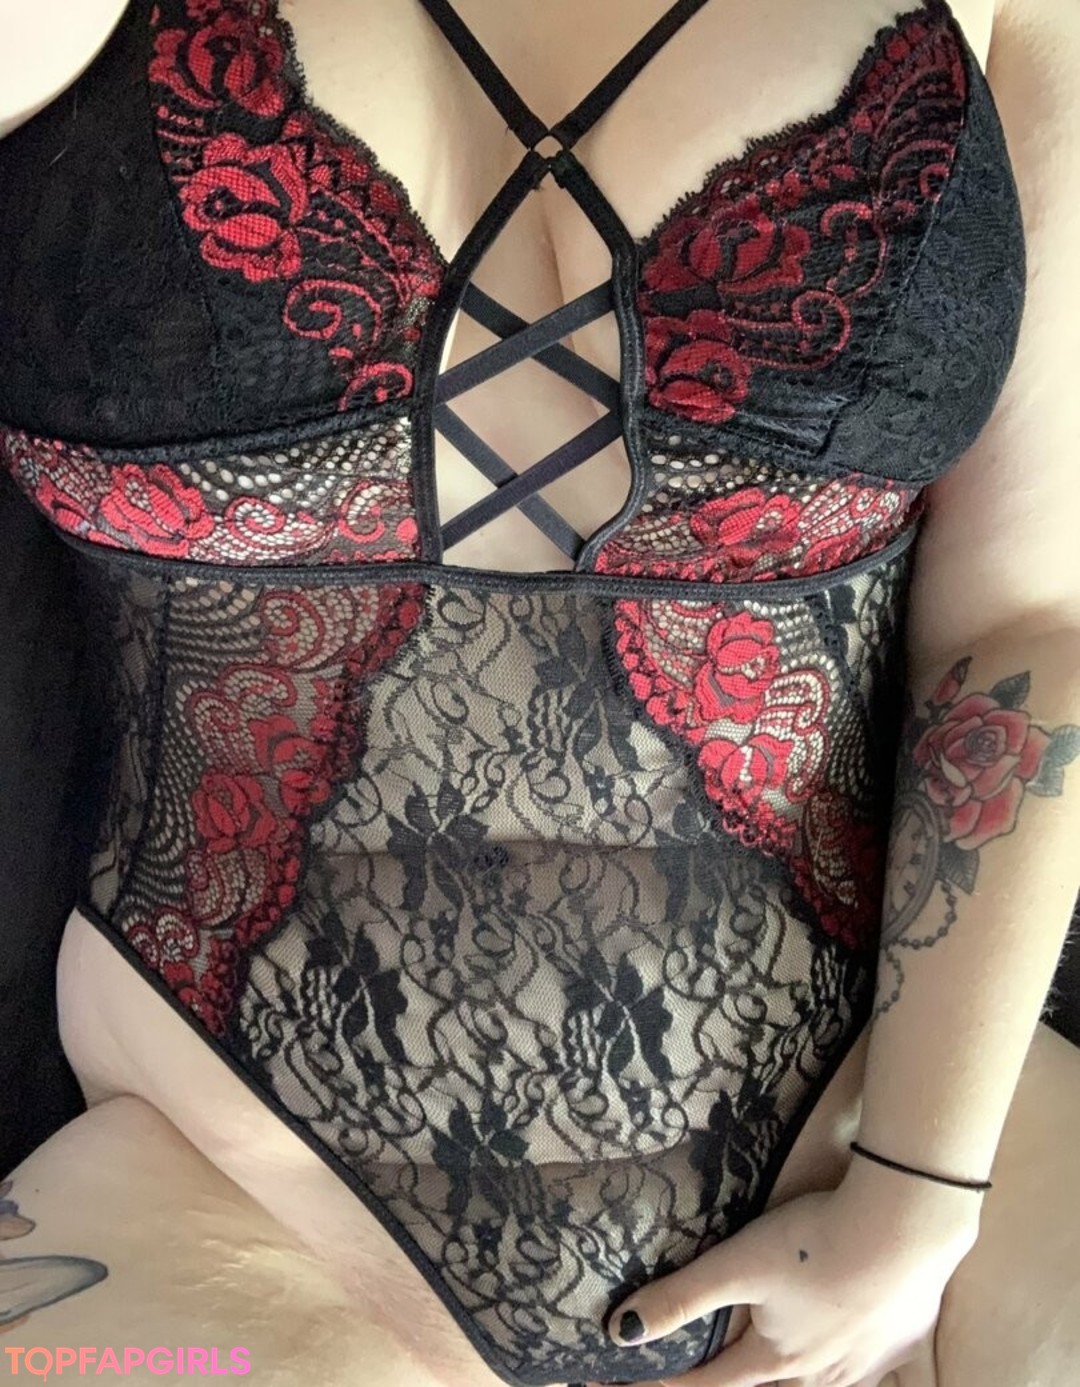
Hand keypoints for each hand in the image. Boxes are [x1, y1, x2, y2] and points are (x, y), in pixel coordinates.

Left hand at [600, 1165, 981, 1386]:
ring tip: (786, 1356)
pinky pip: (868, 1364)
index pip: (712, 1383)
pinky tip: (851, 1339)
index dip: (671, 1384)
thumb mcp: (738, 1264)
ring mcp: (868, 1363)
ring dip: (798, 1376)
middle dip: (741, 1380)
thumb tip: (622, 1329)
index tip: (631, 1384)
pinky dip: (851, 1360)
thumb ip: (681, 1296)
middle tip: (723, 1369)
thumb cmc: (815, 1242)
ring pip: (823, 1382)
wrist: (904, 1229)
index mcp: (777, 1360)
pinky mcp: (903, 1340)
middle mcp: (822, 1376)